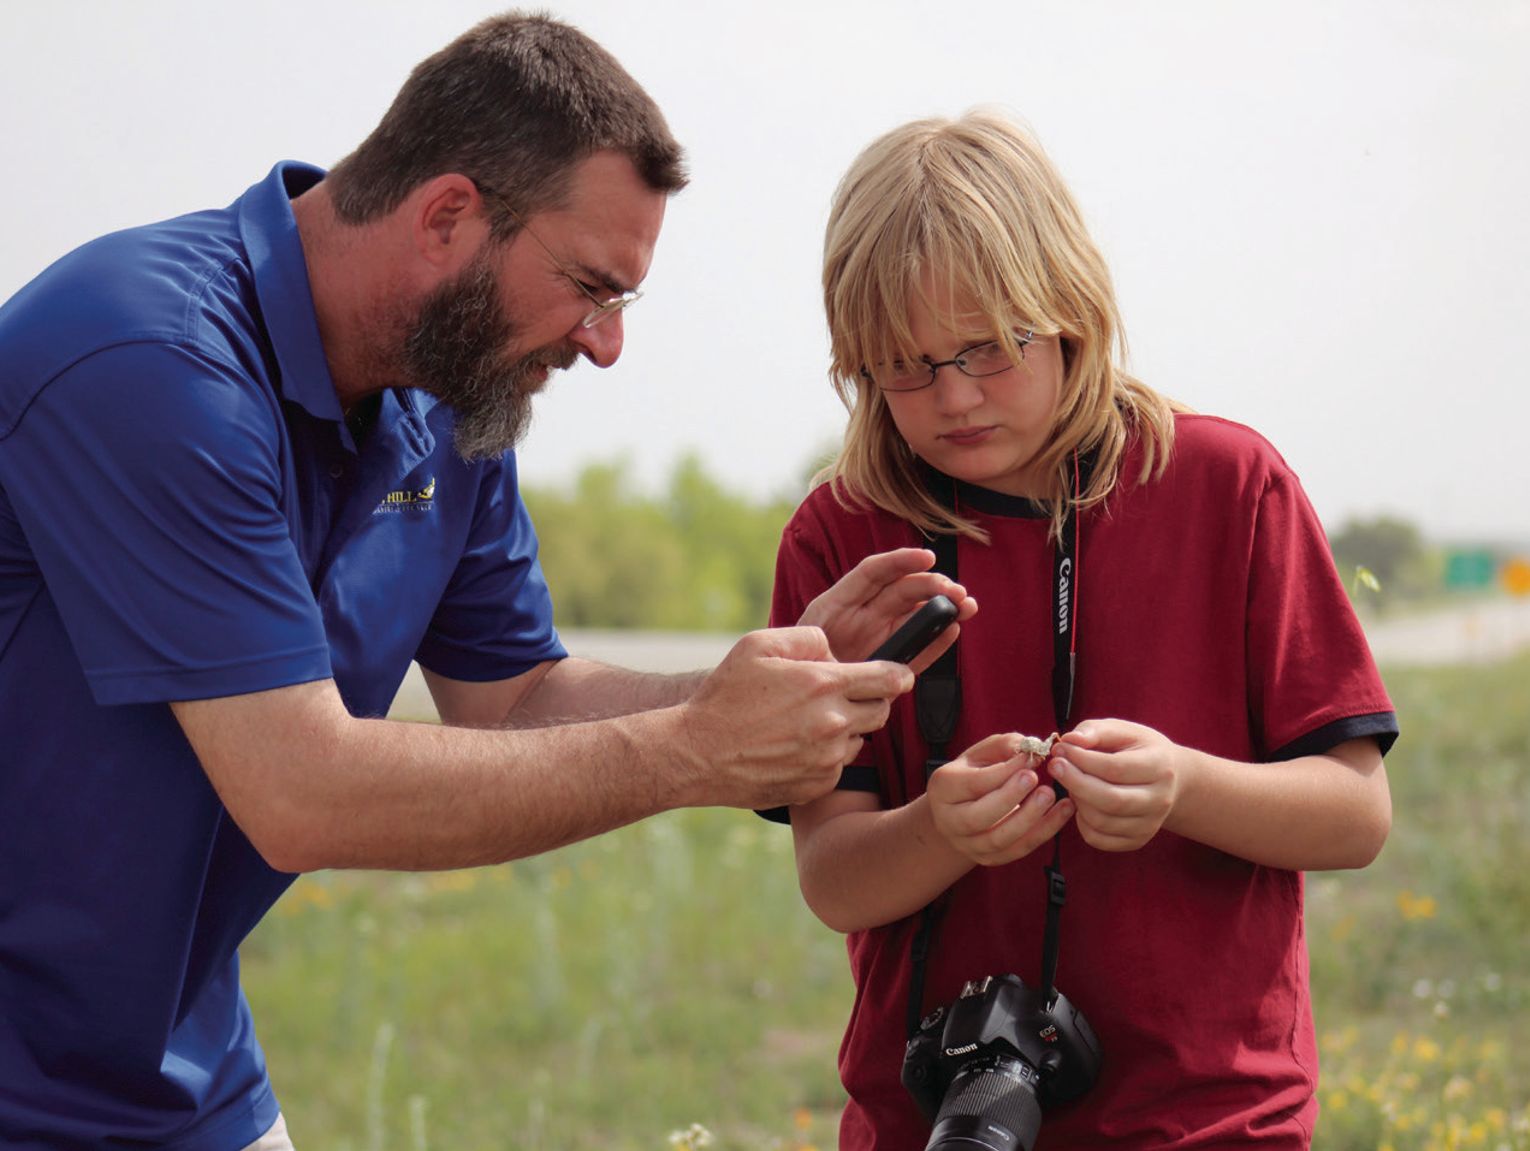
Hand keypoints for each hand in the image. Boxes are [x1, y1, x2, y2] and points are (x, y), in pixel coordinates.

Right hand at [676, 627, 913, 809]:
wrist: (698, 753)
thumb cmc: (725, 696)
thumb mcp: (758, 644)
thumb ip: (807, 637)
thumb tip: (834, 650)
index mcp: (823, 684)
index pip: (887, 678)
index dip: (899, 674)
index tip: (901, 675)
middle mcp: (833, 723)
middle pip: (881, 711)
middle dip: (870, 701)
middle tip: (842, 697)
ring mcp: (827, 758)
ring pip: (859, 739)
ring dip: (845, 729)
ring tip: (806, 723)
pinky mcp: (818, 784)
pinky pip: (838, 766)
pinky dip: (826, 756)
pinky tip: (795, 747)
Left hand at [797, 547, 976, 672]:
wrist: (793, 701)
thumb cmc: (791, 672)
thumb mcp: (803, 651)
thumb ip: (824, 644)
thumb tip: (849, 648)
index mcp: (838, 604)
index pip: (873, 573)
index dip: (901, 562)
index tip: (928, 558)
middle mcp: (861, 616)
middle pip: (901, 591)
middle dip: (932, 586)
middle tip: (956, 593)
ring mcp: (877, 638)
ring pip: (914, 616)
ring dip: (942, 610)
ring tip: (966, 607)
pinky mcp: (889, 663)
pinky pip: (916, 650)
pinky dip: (935, 641)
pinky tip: (953, 631)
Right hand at [926, 733, 1074, 866]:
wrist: (960, 810)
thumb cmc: (974, 773)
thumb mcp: (982, 753)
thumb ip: (1005, 746)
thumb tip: (1031, 748)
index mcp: (943, 788)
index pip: (974, 783)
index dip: (1004, 771)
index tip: (1030, 758)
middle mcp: (950, 821)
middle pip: (978, 817)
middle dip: (1010, 798)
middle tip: (1035, 779)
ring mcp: (968, 844)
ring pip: (999, 839)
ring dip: (1029, 818)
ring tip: (1051, 795)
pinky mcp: (988, 858)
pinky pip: (1018, 850)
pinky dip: (1043, 832)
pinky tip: (1062, 812)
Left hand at [1048, 719, 1186, 851]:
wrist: (1169, 779)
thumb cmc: (1137, 749)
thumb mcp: (1122, 730)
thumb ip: (1095, 731)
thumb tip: (1069, 741)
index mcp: (1159, 767)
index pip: (1115, 768)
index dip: (1082, 759)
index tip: (1060, 749)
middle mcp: (1160, 800)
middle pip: (1111, 800)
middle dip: (1075, 782)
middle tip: (1055, 766)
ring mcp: (1150, 824)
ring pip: (1101, 821)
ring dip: (1077, 801)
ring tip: (1071, 783)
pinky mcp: (1137, 840)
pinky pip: (1098, 838)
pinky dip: (1081, 822)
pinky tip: (1081, 803)